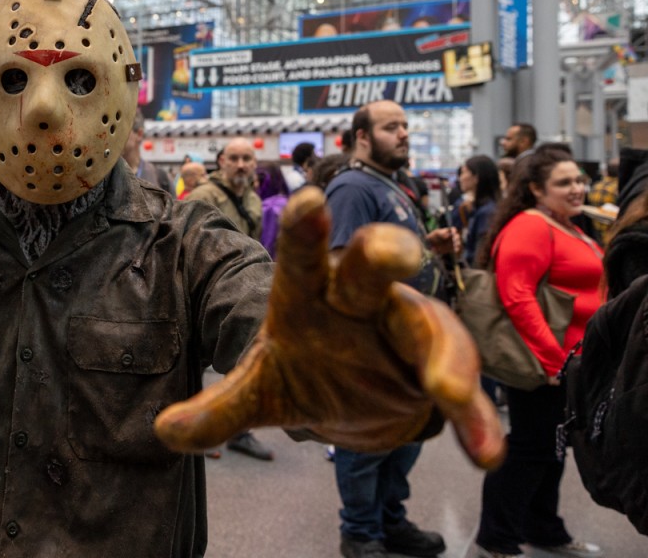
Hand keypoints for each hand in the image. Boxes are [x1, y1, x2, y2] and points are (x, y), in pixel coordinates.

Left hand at [154, 187, 505, 469]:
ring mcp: (406, 329)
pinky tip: (487, 452)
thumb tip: (162, 431)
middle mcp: (362, 300)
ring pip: (430, 331)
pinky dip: (476, 420)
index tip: (307, 199)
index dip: (305, 232)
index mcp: (310, 294)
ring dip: (444, 361)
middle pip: (372, 270)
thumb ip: (218, 408)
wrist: (356, 392)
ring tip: (449, 395)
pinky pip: (460, 390)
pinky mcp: (439, 368)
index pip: (301, 259)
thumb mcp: (260, 389)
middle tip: (394, 250)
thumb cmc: (306, 367)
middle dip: (382, 255)